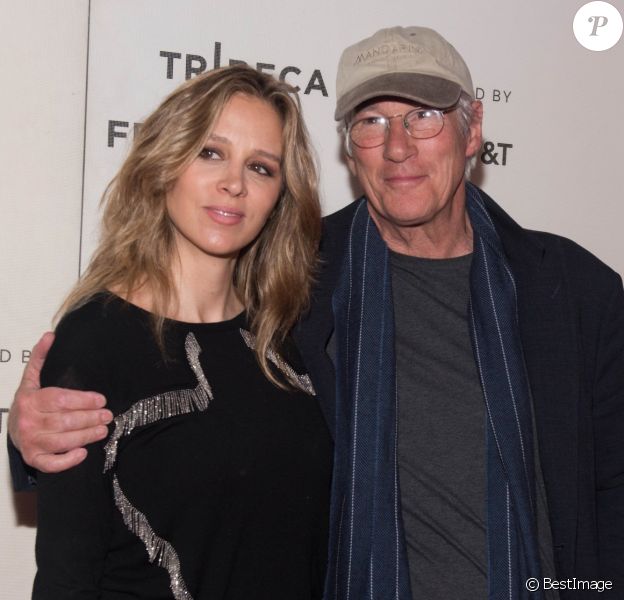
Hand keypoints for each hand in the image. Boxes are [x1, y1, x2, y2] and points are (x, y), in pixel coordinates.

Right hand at [8, 332, 112, 472]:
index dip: (84, 400)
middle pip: (65, 421)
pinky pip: (51, 463)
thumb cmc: (29, 403)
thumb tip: (50, 335)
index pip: (61, 400)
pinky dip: (68, 460)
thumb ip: (41, 357)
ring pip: (62, 441)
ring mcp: (30, 442)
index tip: (102, 400)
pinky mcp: (34, 459)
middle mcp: (29, 421)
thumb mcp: (32, 379)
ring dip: (86, 436)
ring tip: (103, 430)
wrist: (12, 429)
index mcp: (30, 400)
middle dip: (90, 418)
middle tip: (108, 416)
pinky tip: (83, 452)